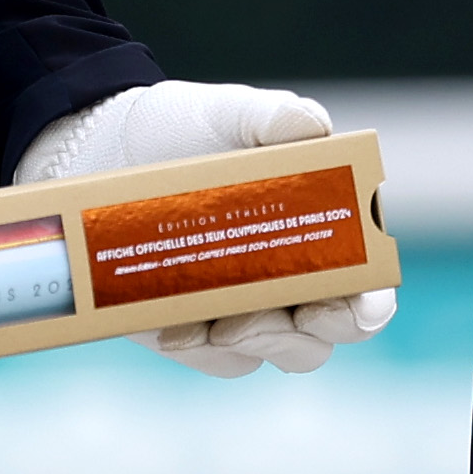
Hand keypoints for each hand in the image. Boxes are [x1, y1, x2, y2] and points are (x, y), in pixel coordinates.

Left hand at [13, 81, 395, 376]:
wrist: (104, 152)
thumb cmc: (186, 128)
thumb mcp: (230, 112)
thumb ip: (276, 116)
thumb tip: (313, 128)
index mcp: (324, 229)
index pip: (368, 283)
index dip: (367, 302)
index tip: (340, 297)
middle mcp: (295, 278)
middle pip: (328, 334)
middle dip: (307, 331)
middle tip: (275, 315)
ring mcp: (247, 310)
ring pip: (276, 354)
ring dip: (255, 342)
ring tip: (215, 323)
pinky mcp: (196, 332)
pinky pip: (219, 360)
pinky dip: (204, 349)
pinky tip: (176, 328)